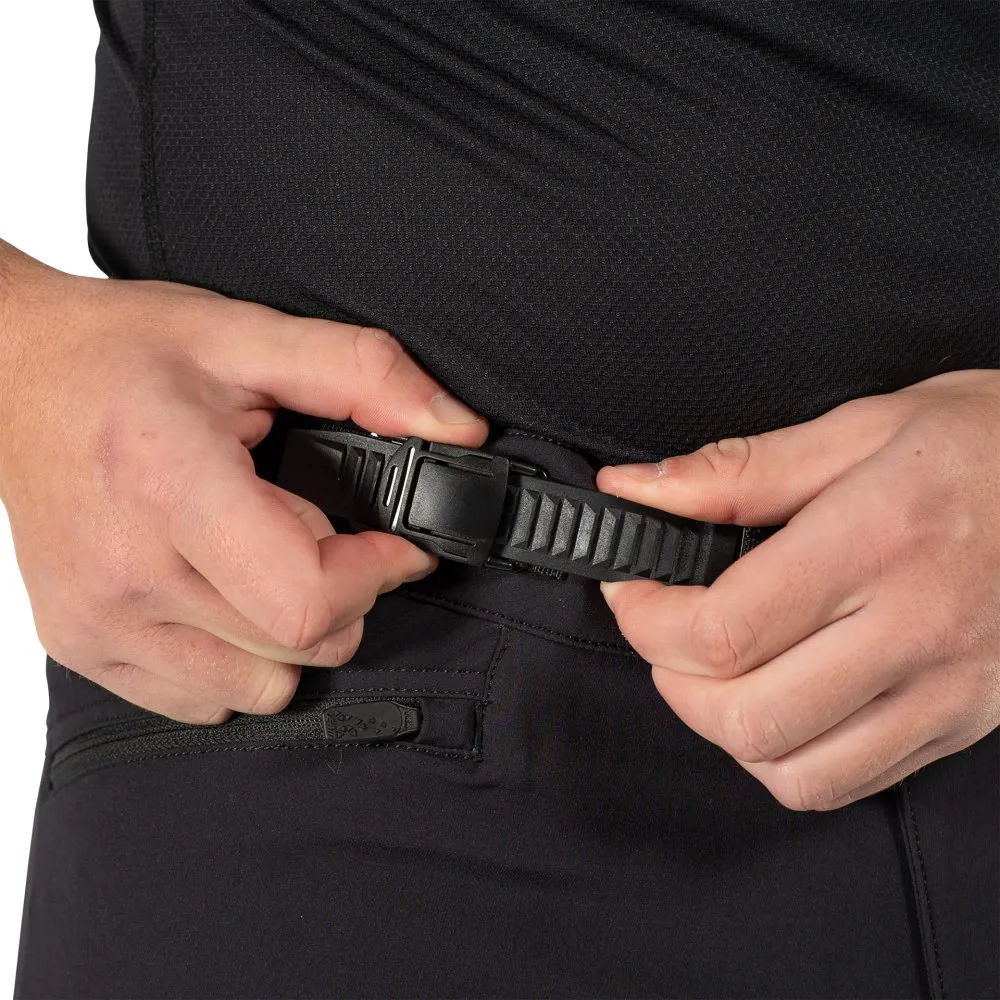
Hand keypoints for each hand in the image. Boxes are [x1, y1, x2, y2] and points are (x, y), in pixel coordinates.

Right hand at [0, 242, 486, 722]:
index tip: (392, 541)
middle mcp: (126, 571)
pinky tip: (220, 589)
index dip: (378, 573)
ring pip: (260, 687)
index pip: (308, 599)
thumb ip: (366, 376)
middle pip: (299, 648)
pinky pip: (202, 698)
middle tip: (320, 533)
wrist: (6, 375)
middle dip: (345, 596)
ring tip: (263, 558)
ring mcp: (97, 620)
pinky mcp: (83, 645)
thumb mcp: (248, 336)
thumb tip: (459, 433)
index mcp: (169, 487)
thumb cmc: (118, 354)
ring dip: (292, 632)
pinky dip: (237, 657)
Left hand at [597, 369, 999, 810]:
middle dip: (672, 681)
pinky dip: (785, 759)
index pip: (726, 627)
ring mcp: (950, 690)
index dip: (648, 620)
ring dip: (724, 730)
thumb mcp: (860, 427)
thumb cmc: (986, 444)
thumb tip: (634, 489)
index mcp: (879, 540)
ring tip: (714, 670)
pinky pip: (850, 783)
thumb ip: (736, 471)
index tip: (631, 588)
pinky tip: (777, 702)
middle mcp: (918, 628)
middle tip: (663, 631)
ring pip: (795, 771)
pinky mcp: (964, 722)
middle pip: (749, 716)